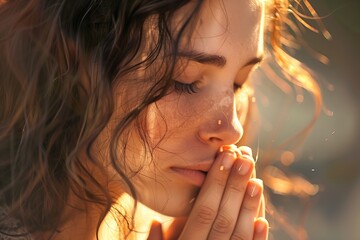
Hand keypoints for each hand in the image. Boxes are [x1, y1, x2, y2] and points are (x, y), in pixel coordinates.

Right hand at [148, 145, 267, 239]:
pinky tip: (264, 221)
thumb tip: (155, 222)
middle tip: (243, 158)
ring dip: (250, 208)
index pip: (202, 211)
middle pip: (223, 218)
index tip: (224, 159)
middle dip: (234, 187)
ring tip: (256, 180)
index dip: (214, 184)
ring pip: (240, 236)